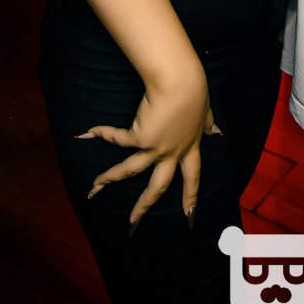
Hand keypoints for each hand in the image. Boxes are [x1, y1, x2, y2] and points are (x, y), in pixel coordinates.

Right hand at [78, 63, 218, 231]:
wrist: (180, 80)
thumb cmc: (194, 89)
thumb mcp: (205, 110)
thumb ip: (207, 123)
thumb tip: (215, 132)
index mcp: (189, 146)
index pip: (192, 178)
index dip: (191, 196)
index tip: (189, 215)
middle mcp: (171, 152)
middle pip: (157, 186)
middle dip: (144, 206)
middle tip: (133, 223)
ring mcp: (155, 147)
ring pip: (129, 170)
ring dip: (109, 179)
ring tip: (94, 189)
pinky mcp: (139, 136)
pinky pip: (117, 139)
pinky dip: (102, 133)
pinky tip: (88, 132)